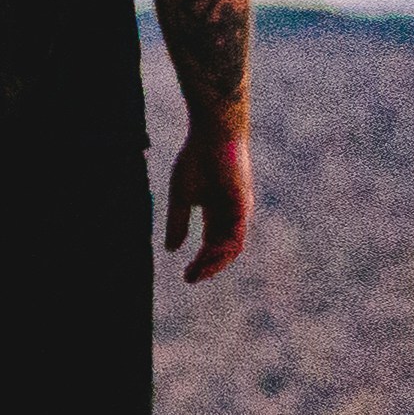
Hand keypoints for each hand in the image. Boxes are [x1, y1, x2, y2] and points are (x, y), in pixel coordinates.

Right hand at [166, 109, 256, 281]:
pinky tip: (206, 258)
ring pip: (231, 247)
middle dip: (207, 267)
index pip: (211, 244)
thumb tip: (171, 249)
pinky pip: (236, 236)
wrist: (213, 135)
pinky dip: (222, 250)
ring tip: (197, 273)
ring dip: (214, 263)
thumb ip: (177, 222)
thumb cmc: (197, 159)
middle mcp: (231, 215)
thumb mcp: (181, 196)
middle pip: (222, 250)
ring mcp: (239, 212)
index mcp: (216, 211)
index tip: (185, 275)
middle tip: (190, 279)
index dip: (200, 261)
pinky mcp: (242, 206)